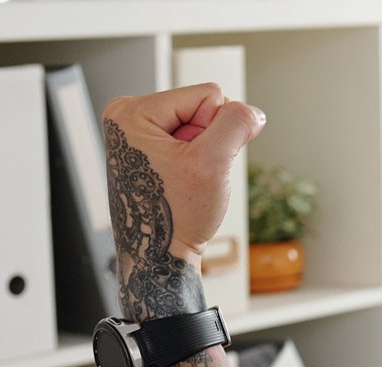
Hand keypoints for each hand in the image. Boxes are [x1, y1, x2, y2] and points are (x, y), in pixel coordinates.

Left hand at [100, 85, 263, 268]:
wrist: (157, 255)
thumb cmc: (172, 216)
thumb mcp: (212, 164)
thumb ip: (235, 126)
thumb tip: (253, 112)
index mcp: (132, 111)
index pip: (208, 96)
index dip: (217, 130)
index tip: (198, 163)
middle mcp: (128, 116)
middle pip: (200, 108)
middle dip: (208, 142)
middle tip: (191, 175)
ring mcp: (135, 132)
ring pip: (198, 127)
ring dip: (204, 155)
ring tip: (185, 181)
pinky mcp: (144, 148)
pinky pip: (188, 142)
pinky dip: (195, 162)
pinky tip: (182, 183)